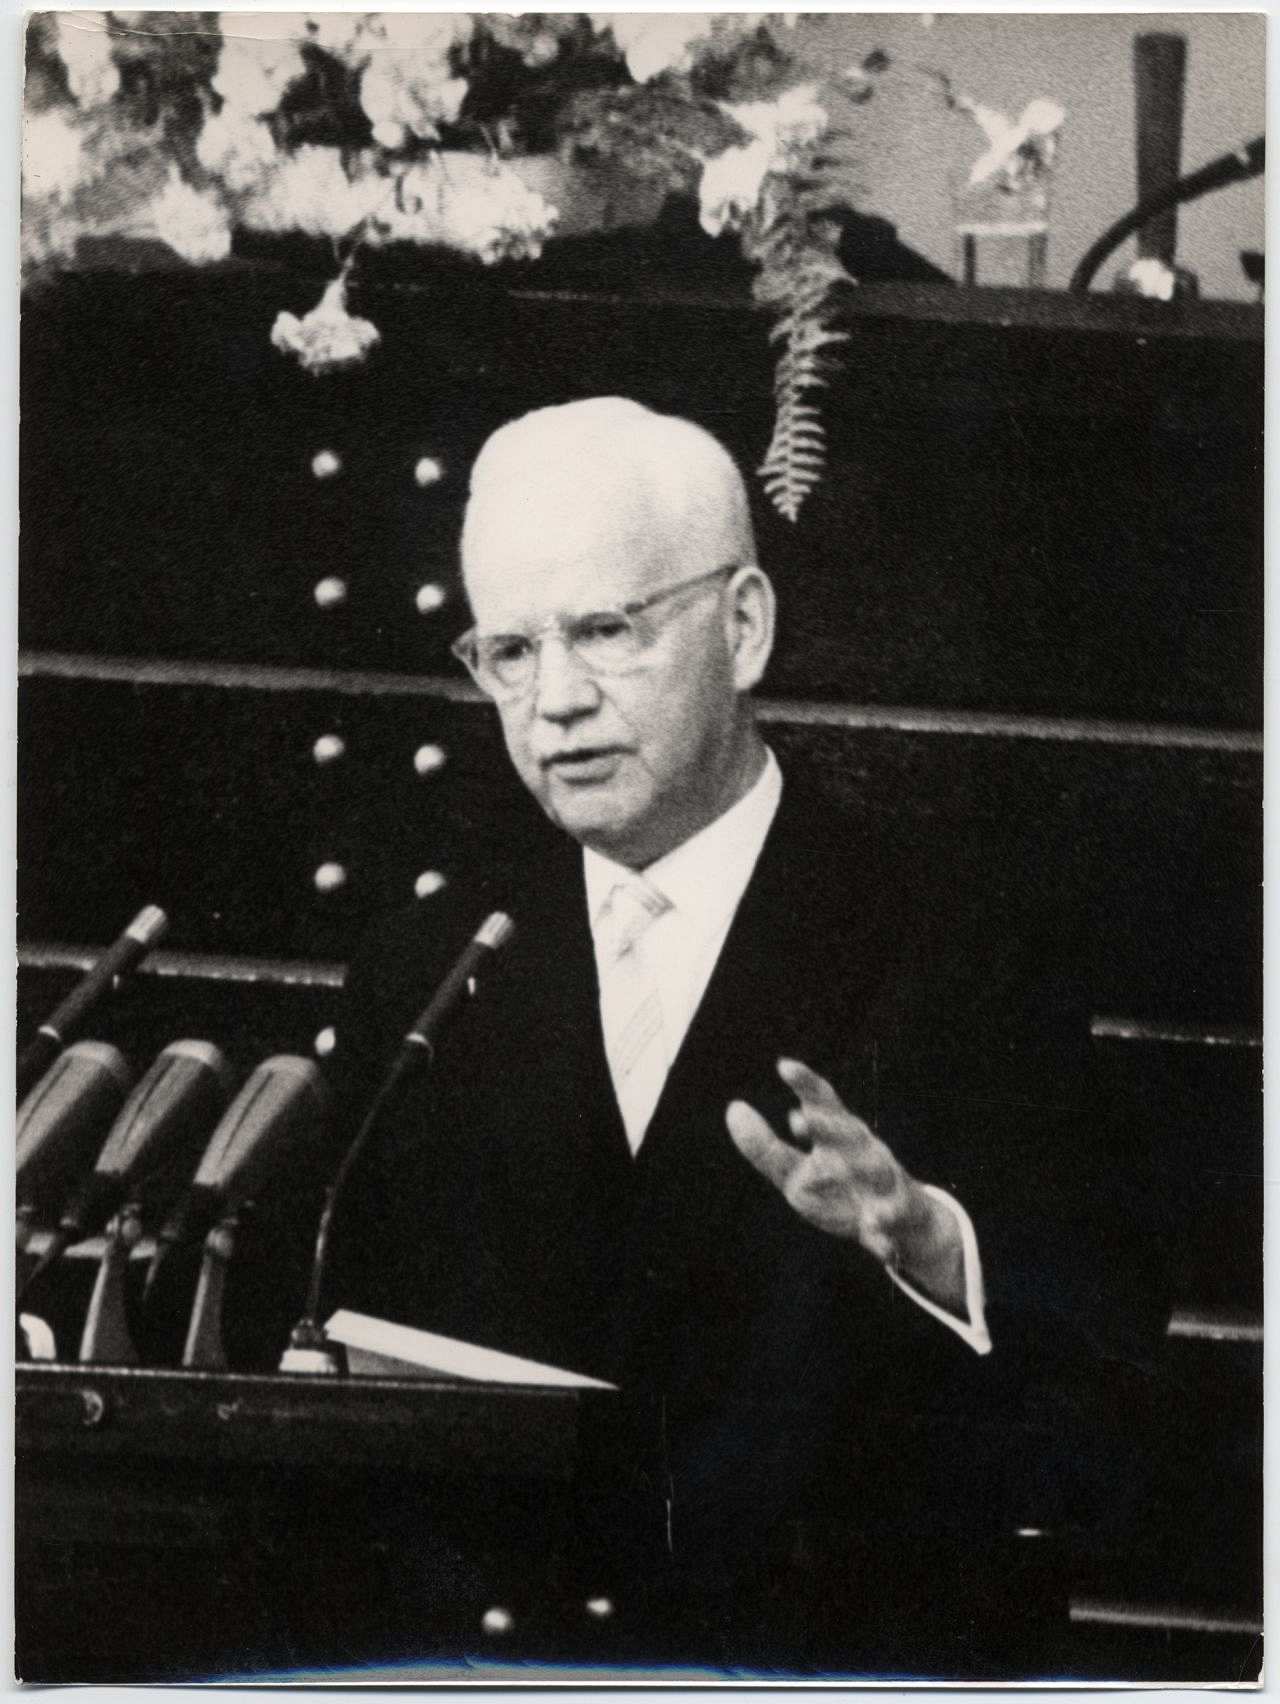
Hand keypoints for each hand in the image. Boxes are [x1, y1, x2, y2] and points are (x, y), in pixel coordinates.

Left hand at [726, 1058, 963, 1307]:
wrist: (895, 1223)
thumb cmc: (836, 1188)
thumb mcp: (795, 1172)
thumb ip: (764, 1147)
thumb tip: (734, 1108)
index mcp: (837, 1135)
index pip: (823, 1103)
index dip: (805, 1084)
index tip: (784, 1066)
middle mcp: (862, 1150)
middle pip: (847, 1133)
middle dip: (827, 1125)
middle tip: (803, 1118)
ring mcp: (882, 1181)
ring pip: (874, 1170)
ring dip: (859, 1168)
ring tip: (838, 1170)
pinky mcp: (894, 1214)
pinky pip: (889, 1218)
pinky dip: (883, 1221)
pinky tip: (874, 1223)